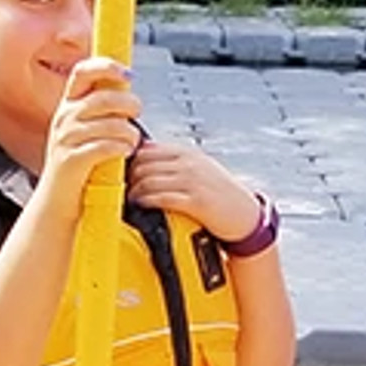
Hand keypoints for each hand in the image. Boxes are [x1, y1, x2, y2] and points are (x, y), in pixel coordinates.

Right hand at [41, 57, 142, 197]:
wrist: (57, 201)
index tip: (128, 74)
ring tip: (132, 142)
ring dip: (130, 133)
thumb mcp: (85, 130)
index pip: (83, 71)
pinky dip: (121, 148)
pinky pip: (106, 147)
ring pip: (111, 124)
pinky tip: (124, 153)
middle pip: (104, 97)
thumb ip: (102, 109)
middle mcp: (64, 118)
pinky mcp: (72, 160)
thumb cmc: (78, 166)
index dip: (107, 66)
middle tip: (137, 115)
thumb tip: (128, 89)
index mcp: (68, 105)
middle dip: (129, 104)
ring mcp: (66, 139)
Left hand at [128, 141, 260, 239]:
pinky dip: (146, 201)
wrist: (245, 215)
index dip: (129, 161)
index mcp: (186, 152)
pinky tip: (140, 206)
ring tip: (128, 199)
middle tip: (120, 189)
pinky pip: (162, 198)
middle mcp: (189, 163)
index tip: (121, 174)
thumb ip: (172, 161)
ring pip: (149, 180)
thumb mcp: (197, 168)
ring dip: (134, 191)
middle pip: (143, 164)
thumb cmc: (217, 193)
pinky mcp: (196, 201)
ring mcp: (193, 181)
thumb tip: (140, 157)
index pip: (146, 149)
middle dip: (128, 177)